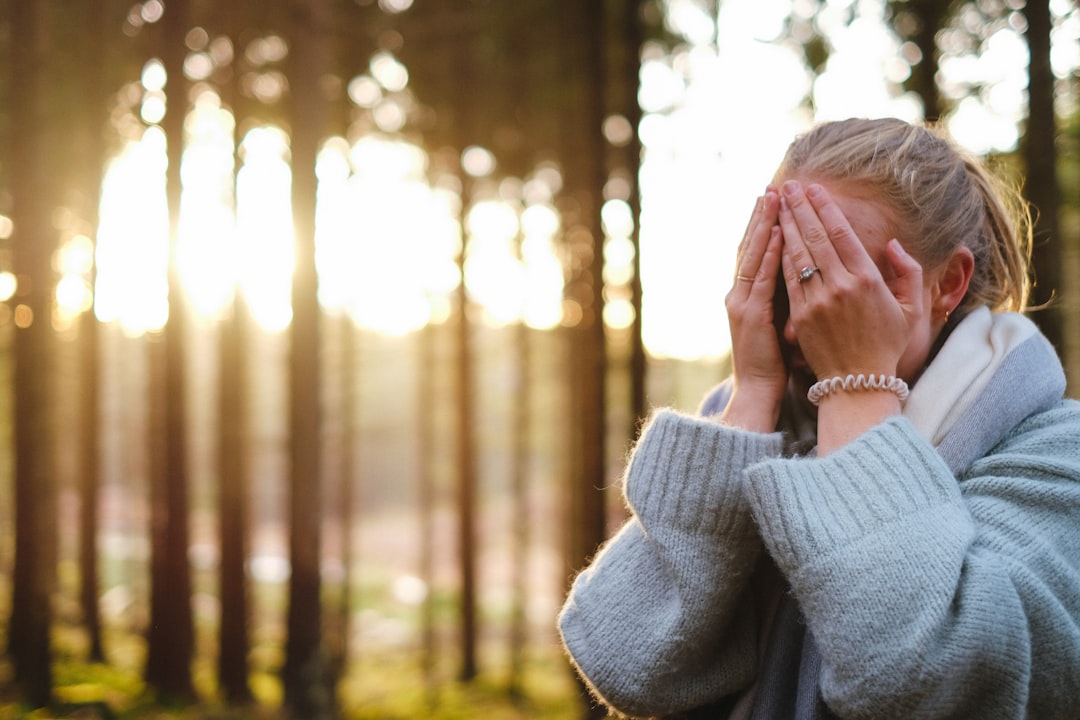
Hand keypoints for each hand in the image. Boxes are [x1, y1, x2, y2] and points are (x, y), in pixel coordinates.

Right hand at [720, 187, 786, 431]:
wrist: (756, 392)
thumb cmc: (772, 364)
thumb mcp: (775, 325)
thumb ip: (781, 299)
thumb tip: (797, 276)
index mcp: (746, 296)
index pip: (755, 252)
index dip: (763, 225)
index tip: (775, 200)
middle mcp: (739, 294)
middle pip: (750, 245)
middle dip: (762, 215)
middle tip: (772, 187)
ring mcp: (742, 302)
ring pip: (753, 254)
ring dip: (764, 224)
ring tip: (774, 198)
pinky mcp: (751, 315)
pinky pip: (762, 278)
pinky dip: (771, 253)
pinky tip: (781, 233)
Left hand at [777, 180, 923, 381]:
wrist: (857, 384)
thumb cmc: (886, 346)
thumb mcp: (910, 309)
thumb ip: (907, 273)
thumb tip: (892, 244)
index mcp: (868, 281)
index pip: (842, 235)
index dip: (826, 209)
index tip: (815, 189)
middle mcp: (841, 287)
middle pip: (815, 238)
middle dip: (800, 209)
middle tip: (788, 186)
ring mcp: (817, 301)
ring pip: (797, 255)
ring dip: (786, 226)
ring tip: (777, 204)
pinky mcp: (800, 316)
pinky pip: (787, 279)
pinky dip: (780, 255)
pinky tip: (773, 238)